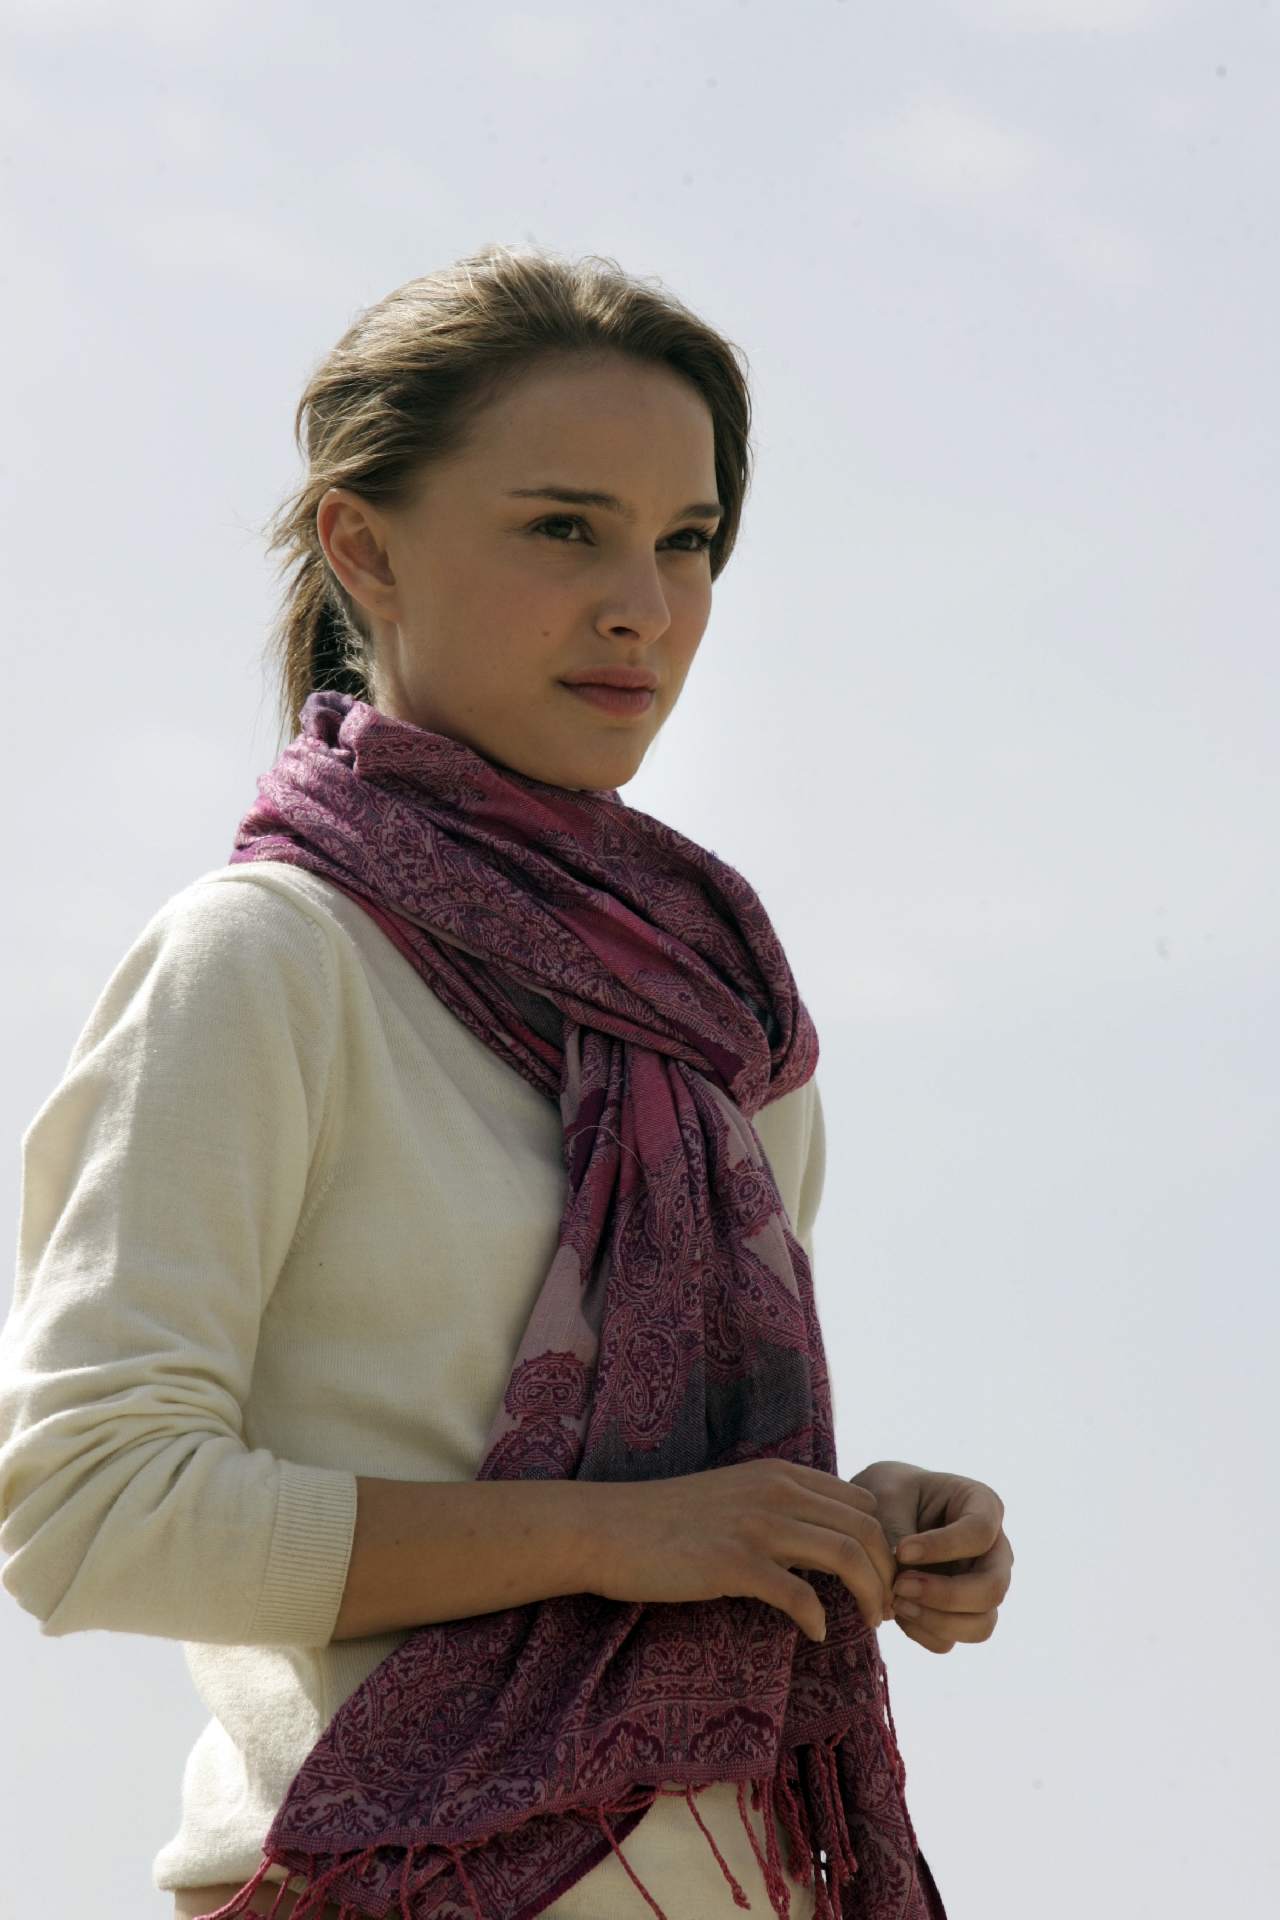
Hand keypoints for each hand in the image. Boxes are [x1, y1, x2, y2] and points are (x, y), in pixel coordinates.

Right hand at [584, 1459, 898, 1642]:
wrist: (608, 1527)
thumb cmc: (668, 1519)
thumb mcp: (735, 1494)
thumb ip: (778, 1505)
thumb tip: (821, 1536)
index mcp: (780, 1473)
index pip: (862, 1502)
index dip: (882, 1544)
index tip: (880, 1579)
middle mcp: (776, 1491)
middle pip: (866, 1528)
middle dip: (887, 1573)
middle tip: (885, 1609)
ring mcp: (756, 1525)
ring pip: (846, 1556)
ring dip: (868, 1595)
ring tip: (867, 1624)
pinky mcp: (733, 1563)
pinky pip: (800, 1595)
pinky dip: (818, 1620)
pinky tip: (814, 1634)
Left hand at [849, 1459, 1012, 1654]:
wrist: (881, 1510)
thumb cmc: (890, 1493)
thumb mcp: (889, 1498)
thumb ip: (897, 1533)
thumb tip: (899, 1587)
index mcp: (983, 1505)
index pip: (980, 1532)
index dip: (942, 1547)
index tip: (901, 1550)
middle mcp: (993, 1551)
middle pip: (992, 1588)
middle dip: (945, 1595)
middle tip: (899, 1586)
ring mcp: (982, 1587)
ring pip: (981, 1625)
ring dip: (936, 1621)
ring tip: (895, 1601)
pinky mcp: (962, 1615)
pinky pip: (952, 1640)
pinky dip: (922, 1632)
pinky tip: (897, 1609)